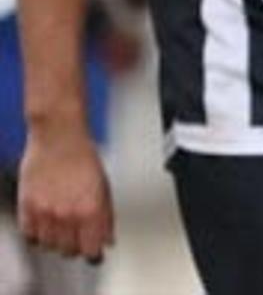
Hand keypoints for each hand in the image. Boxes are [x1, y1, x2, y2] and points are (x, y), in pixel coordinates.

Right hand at [18, 123, 112, 263]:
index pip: (91, 251)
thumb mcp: (104, 188)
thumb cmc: (84, 158)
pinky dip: (37, 234)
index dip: (94, 254)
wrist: (59, 137)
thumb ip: (106, 218)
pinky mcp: (26, 207)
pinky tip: (46, 222)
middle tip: (79, 234)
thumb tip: (108, 242)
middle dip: (76, 246)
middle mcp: (67, 215)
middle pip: (69, 252)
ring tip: (62, 223)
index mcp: (91, 210)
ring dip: (56, 240)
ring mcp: (44, 212)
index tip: (94, 252)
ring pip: (49, 246)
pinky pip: (30, 236)